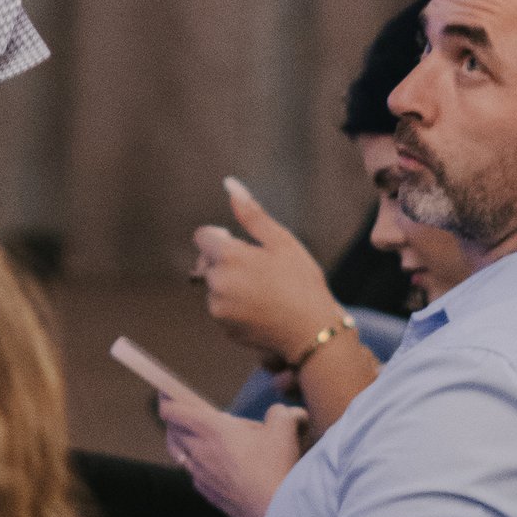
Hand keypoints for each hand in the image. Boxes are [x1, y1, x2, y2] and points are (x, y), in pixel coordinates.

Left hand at [149, 374, 306, 516]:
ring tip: (197, 438)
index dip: (165, 400)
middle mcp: (199, 451)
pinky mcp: (207, 493)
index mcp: (211, 429)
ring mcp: (200, 474)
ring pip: (180, 454)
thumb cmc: (275, 467)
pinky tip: (212, 465)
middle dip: (174, 420)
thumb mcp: (284, 430)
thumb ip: (281, 414)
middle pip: (172, 431)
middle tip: (186, 414)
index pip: (173, 412)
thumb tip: (287, 412)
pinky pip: (193, 474)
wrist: (276, 511)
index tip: (165, 392)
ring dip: (184, 443)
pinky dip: (196, 465)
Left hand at [192, 180, 336, 355]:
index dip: (221, 237)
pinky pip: (223, 309)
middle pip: (208, 262)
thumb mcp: (281, 241)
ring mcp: (218, 308)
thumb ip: (251, 213)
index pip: (202, 236)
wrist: (313, 332)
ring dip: (231, 285)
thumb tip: (229, 184)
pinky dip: (236, 307)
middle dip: (227, 262)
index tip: (242, 245)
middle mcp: (216, 282)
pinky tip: (262, 309)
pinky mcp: (224, 328)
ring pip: (215, 287)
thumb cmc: (301, 282)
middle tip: (262, 271)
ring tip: (265, 292)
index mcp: (228, 256)